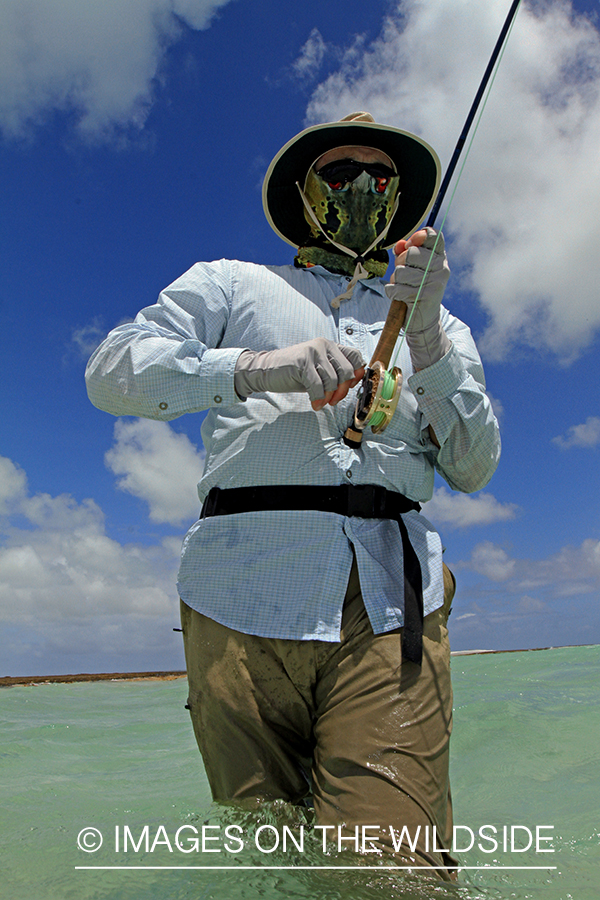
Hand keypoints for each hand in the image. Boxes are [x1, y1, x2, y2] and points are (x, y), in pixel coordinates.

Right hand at [234, 338, 364, 409]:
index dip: (357, 374)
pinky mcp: (302, 363)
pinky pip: (318, 385)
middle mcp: (323, 345)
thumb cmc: (294, 373)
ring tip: (321, 402)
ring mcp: (312, 352)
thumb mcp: (318, 370)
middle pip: (347, 372)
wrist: (266, 371)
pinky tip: (314, 403)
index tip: (349, 387)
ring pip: (333, 380)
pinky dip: (318, 398)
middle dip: (342, 391)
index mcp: (330, 346)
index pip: (355, 356)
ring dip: (329, 397)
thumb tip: (355, 381)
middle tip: (333, 401)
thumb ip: (335, 372)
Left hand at [385, 227, 450, 369]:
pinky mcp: (424, 297)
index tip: (410, 245)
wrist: (424, 321)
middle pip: (411, 253)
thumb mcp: (414, 269)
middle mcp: (441, 269)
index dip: (417, 237)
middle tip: (403, 274)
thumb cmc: (416, 290)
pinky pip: (396, 288)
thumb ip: (406, 253)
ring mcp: (434, 283)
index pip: (432, 236)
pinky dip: (393, 292)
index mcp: (440, 258)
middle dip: (400, 263)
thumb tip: (400, 244)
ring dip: (395, 281)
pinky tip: (400, 297)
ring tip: (403, 287)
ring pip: (401, 272)